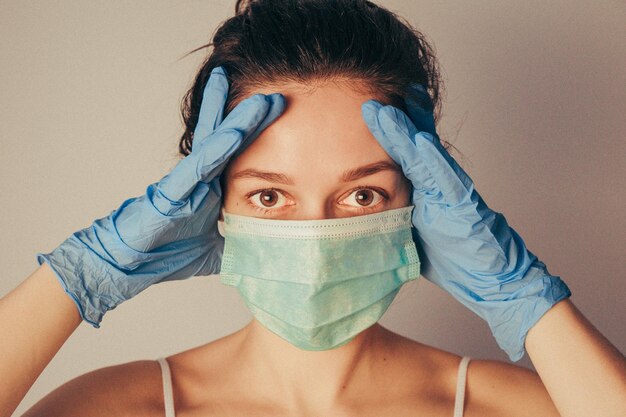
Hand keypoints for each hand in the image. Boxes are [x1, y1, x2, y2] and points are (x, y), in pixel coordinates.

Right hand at [36, 66, 285, 327]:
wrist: (127, 266)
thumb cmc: (163, 255)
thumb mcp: (213, 254)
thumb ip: (234, 250)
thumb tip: (260, 255)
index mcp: (210, 191)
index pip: (239, 158)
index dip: (257, 138)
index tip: (279, 119)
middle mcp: (199, 180)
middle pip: (229, 140)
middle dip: (252, 117)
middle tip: (275, 95)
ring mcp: (186, 183)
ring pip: (216, 145)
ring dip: (239, 121)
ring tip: (261, 100)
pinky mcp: (171, 193)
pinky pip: (199, 168)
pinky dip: (218, 150)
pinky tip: (236, 133)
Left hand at [361, 85, 570, 360]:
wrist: (495, 281)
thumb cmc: (457, 258)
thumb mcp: (417, 235)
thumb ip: (399, 218)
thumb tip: (369, 216)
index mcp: (428, 190)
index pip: (406, 155)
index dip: (389, 132)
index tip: (369, 111)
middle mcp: (441, 185)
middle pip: (416, 146)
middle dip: (395, 121)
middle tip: (370, 97)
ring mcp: (454, 193)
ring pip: (427, 156)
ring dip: (407, 132)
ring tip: (388, 109)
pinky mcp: (466, 207)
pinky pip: (447, 180)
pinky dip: (433, 161)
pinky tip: (420, 142)